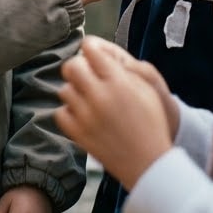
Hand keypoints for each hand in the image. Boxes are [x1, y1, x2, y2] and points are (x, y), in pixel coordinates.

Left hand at [56, 36, 172, 188]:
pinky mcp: (78, 134)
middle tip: (87, 75)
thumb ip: (123, 69)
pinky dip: (69, 111)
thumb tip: (102, 56)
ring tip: (88, 98)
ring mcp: (86, 116)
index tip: (92, 54)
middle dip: (78, 66)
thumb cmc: (152, 124)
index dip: (90, 48)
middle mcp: (99, 96)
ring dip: (74, 90)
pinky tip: (82, 113)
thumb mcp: (147, 89)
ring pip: (64, 89)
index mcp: (117, 82)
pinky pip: (61, 112)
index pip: (90, 49)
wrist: (149, 165)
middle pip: (71, 66)